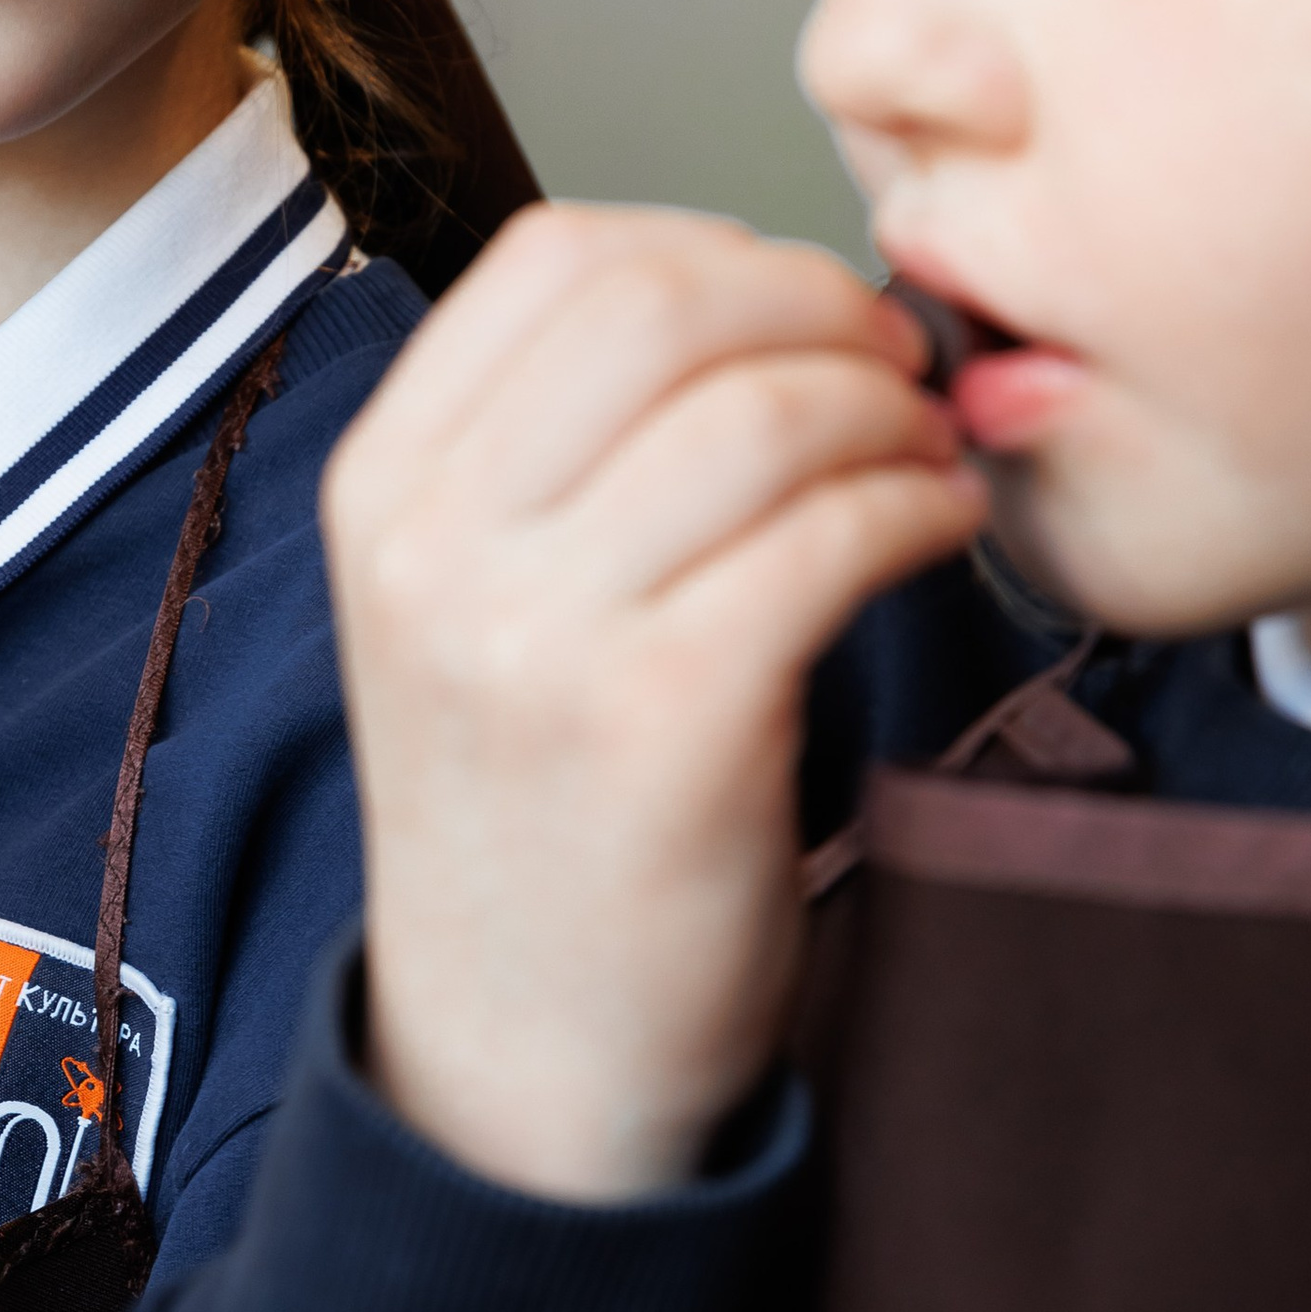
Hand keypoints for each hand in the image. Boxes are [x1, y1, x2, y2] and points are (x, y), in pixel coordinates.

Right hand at [321, 205, 980, 1198]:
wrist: (518, 1063)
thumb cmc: (535, 819)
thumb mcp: (466, 608)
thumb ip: (554, 449)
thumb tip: (758, 289)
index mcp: (380, 491)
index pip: (557, 256)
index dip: (717, 248)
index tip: (796, 310)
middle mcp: (434, 549)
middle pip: (664, 301)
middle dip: (818, 309)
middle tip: (893, 369)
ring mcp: (536, 637)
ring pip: (765, 409)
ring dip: (888, 414)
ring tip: (921, 465)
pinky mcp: (661, 724)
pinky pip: (831, 535)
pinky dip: (917, 511)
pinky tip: (930, 536)